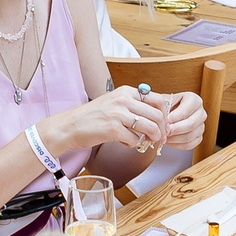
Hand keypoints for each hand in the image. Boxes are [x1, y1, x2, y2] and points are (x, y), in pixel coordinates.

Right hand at [50, 85, 164, 155]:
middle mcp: (123, 99)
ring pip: (150, 128)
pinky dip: (133, 144)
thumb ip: (133, 105)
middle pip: (157, 115)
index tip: (163, 125)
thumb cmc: (92, 116)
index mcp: (126, 91)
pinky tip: (124, 141)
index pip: (158, 99)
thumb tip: (156, 117)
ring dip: (151, 138)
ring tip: (145, 141)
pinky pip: (135, 139)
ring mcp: (118, 114)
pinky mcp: (113, 129)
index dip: (165, 115)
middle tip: (159, 138)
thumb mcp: (114, 102)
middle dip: (162, 130)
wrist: (71, 125)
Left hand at [147, 90, 206, 151]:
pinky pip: (189, 145)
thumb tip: (165, 122)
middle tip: (164, 132)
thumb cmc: (164, 106)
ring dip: (174, 139)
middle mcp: (201, 112)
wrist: (166, 114)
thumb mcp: (163, 102)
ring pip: (190, 136)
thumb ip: (164, 109)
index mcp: (194, 100)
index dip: (174, 118)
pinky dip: (177, 145)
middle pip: (191, 124)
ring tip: (163, 137)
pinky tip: (168, 141)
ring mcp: (201, 126)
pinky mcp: (198, 137)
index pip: (185, 111)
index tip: (164, 122)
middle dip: (175, 130)